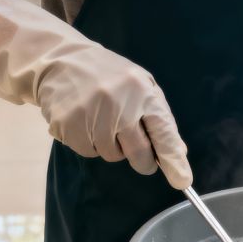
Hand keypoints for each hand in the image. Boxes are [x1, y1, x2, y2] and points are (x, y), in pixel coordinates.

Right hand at [0, 0, 192, 188]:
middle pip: (139, 153)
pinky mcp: (69, 126)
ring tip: (102, 120)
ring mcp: (92, 116)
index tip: (182, 180)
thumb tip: (178, 154)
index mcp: (142, 91)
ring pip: (112, 156)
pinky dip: (89, 143)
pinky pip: (89, 152)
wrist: (60, 60)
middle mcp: (119, 104)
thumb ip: (158, 117)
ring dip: (112, 147)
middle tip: (138, 153)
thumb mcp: (140, 85)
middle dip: (143, 160)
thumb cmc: (107, 75)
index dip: (173, 159)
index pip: (163, 132)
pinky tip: (85, 121)